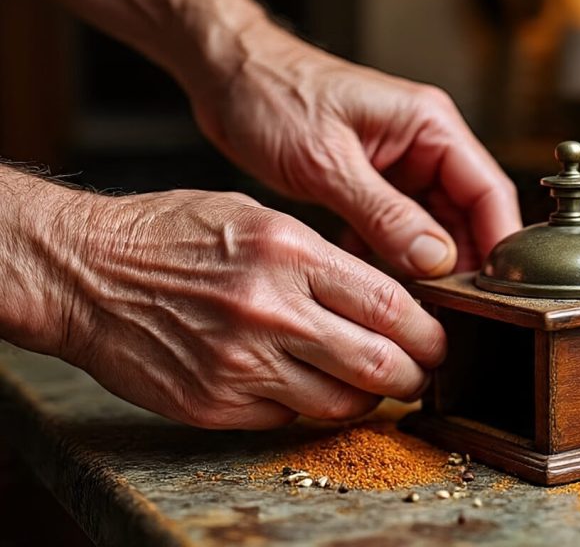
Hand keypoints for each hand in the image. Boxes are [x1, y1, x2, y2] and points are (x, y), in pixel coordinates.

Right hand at [57, 189, 445, 428]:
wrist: (85, 272)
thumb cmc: (172, 235)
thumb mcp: (257, 218)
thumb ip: (324, 260)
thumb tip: (388, 298)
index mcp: (290, 254)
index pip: (391, 307)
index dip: (429, 333)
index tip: (438, 340)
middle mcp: (272, 312)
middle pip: (380, 365)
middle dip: (415, 376)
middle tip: (420, 375)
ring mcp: (242, 364)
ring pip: (341, 404)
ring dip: (366, 399)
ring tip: (369, 383)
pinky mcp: (215, 404)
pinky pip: (288, 418)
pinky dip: (306, 406)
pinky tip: (301, 383)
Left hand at [189, 23, 520, 275]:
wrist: (229, 77)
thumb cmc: (272, 94)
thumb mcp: (327, 163)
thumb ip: (384, 214)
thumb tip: (435, 259)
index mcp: (429, 124)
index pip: (488, 189)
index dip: (499, 242)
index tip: (497, 290)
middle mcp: (425, 144)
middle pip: (469, 214)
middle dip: (463, 263)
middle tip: (452, 311)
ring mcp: (402, 165)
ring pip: (435, 228)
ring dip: (426, 265)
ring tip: (414, 304)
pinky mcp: (376, 184)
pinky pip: (400, 230)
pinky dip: (391, 257)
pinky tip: (373, 279)